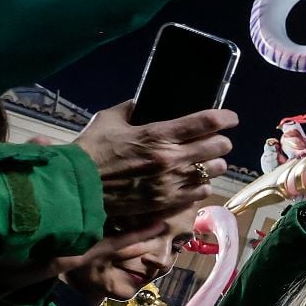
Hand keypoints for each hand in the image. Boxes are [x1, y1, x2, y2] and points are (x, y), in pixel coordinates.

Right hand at [75, 102, 235, 226]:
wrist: (74, 189)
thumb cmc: (90, 151)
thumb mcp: (108, 120)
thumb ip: (130, 108)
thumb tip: (142, 102)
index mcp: (159, 134)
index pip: (207, 122)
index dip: (226, 118)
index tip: (231, 118)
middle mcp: (171, 159)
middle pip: (219, 147)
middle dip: (221, 142)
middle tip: (216, 140)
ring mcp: (171, 183)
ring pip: (214, 171)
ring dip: (214, 164)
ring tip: (206, 162)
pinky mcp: (167, 203)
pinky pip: (200, 193)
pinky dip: (201, 185)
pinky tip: (194, 181)